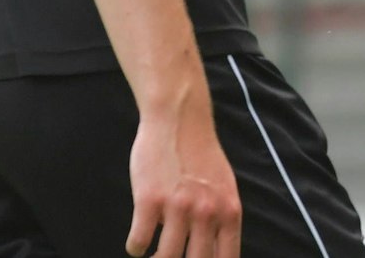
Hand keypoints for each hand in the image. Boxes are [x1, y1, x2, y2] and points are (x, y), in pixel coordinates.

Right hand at [125, 97, 241, 257]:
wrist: (179, 120)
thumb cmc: (201, 154)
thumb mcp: (224, 187)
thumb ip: (221, 217)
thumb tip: (216, 250)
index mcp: (229, 211)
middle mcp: (207, 212)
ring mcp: (178, 207)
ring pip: (166, 257)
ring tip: (154, 255)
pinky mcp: (149, 201)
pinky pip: (139, 242)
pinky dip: (136, 247)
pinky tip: (137, 242)